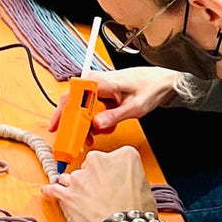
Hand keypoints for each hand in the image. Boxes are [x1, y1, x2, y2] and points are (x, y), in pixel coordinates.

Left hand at [43, 147, 154, 221]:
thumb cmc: (137, 212)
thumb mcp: (145, 186)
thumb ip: (130, 177)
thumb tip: (125, 184)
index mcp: (123, 156)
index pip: (115, 157)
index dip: (114, 171)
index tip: (114, 180)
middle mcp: (99, 161)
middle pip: (92, 164)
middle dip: (94, 177)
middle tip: (102, 193)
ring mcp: (81, 176)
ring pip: (73, 176)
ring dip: (76, 185)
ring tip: (83, 197)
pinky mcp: (68, 193)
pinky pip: (54, 189)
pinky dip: (52, 191)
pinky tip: (50, 191)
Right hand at [48, 67, 179, 133]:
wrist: (161, 81)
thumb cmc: (150, 87)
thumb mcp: (135, 107)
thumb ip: (114, 116)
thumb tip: (96, 124)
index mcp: (99, 81)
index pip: (72, 97)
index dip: (63, 114)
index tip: (61, 130)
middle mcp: (93, 82)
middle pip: (72, 104)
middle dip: (74, 125)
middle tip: (77, 141)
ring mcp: (95, 88)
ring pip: (79, 109)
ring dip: (85, 125)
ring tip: (94, 136)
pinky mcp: (99, 94)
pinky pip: (88, 109)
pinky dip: (93, 121)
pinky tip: (104, 126)